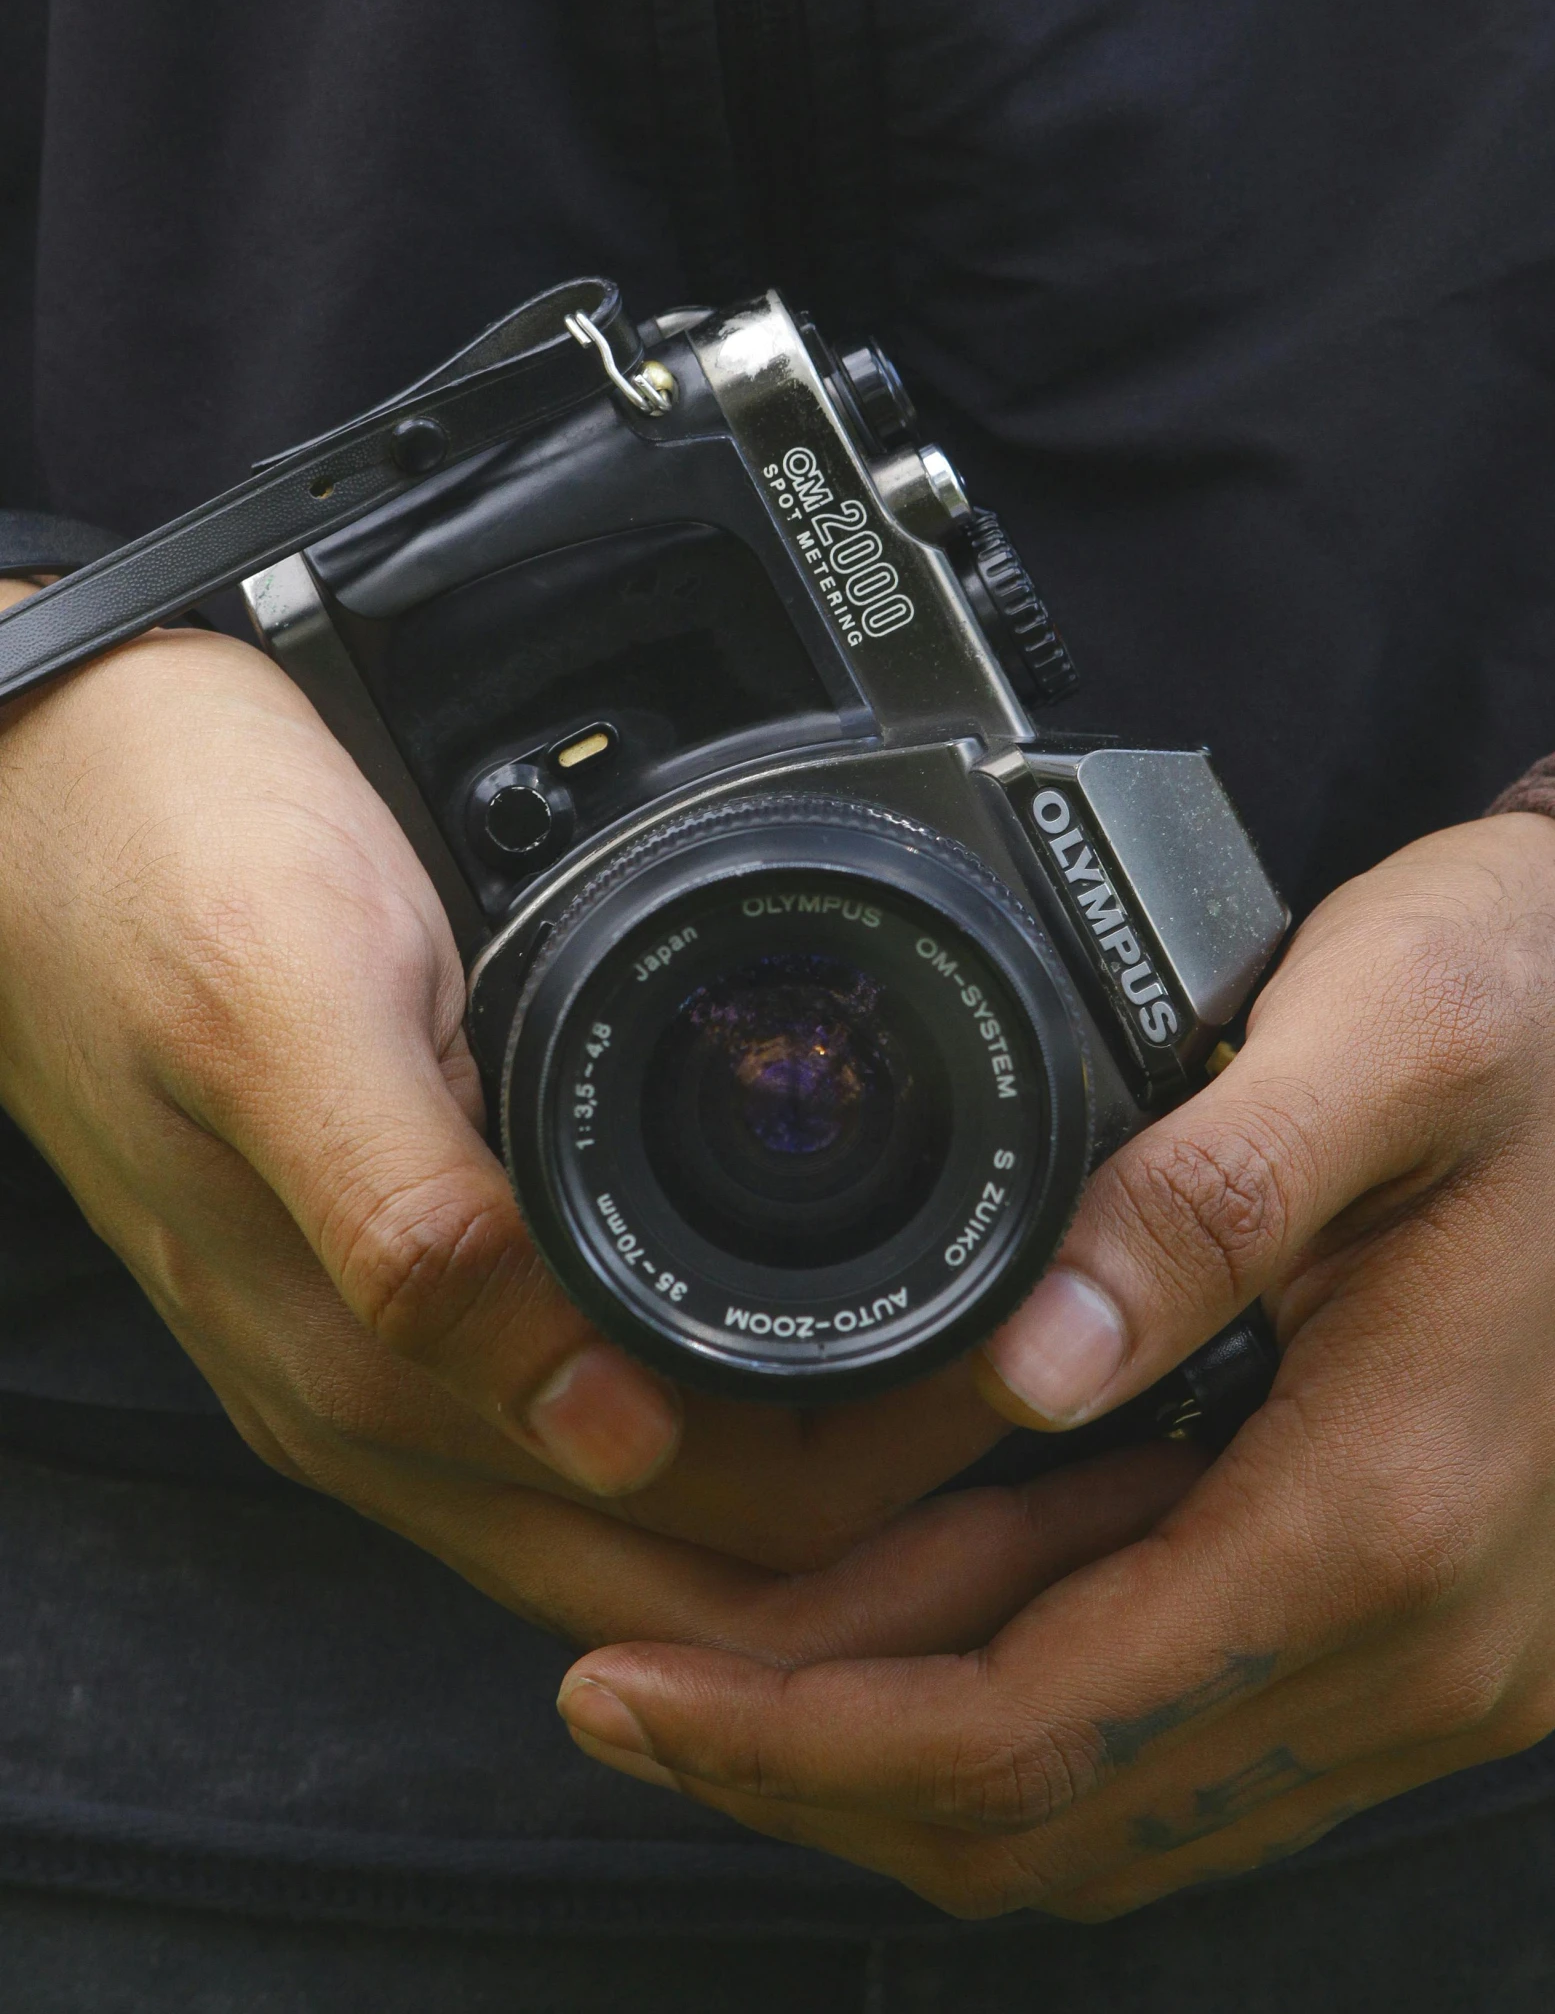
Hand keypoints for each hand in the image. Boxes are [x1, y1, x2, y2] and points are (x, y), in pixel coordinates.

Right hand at [0, 611, 1018, 1637]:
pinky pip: (614, 1403)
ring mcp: (398, 1349)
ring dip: (851, 1470)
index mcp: (366, 1364)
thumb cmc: (149, 862)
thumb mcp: (283, 1006)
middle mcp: (391, 1396)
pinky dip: (753, 1394)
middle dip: (917, 1518)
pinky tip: (835, 1318)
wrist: (37, 791)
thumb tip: (595, 1424)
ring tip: (1007, 1359)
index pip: (697, 1539)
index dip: (898, 1500)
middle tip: (1079, 1388)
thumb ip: (413, 1222)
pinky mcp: (406, 1277)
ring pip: (676, 1499)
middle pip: (716, 1558)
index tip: (1042, 1374)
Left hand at [558, 815, 1554, 1913]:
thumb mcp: (1390, 1038)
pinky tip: (920, 1643)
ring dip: (899, 1765)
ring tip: (727, 1674)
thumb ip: (1212, 1198)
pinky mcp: (1433, 1629)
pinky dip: (1026, 1729)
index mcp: (1378, 1514)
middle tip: (626, 1683)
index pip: (1030, 1724)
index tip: (632, 1685)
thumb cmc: (1546, 1015)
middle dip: (807, 1766)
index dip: (800, 1733)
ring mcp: (1437, 1659)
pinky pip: (1187, 1751)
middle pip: (1049, 1812)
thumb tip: (1034, 1361)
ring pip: (1113, 1813)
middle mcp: (1417, 1642)